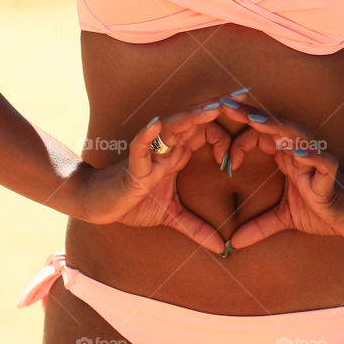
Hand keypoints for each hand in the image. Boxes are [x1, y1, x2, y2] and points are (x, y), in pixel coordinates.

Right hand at [76, 91, 248, 252]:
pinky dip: (147, 135)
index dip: (226, 135)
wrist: (99, 205)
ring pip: (172, 128)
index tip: (239, 153)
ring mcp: (149, 154)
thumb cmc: (133, 202)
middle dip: (217, 107)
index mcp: (177, 154)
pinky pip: (139, 146)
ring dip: (192, 117)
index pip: (206, 132)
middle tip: (244, 95)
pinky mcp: (132, 165)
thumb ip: (197, 228)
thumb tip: (221, 248)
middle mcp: (165, 148)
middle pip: (194, 120)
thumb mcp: (172, 216)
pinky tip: (157, 125)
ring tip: (213, 107)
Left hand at [216, 103, 343, 249]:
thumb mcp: (285, 219)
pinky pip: (323, 162)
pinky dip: (310, 156)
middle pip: (274, 127)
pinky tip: (296, 153)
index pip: (260, 137)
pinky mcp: (332, 178)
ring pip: (297, 137)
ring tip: (255, 121)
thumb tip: (234, 243)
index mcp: (287, 158)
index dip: (239, 140)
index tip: (220, 156)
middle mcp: (300, 154)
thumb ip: (259, 227)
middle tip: (224, 104)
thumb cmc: (323, 211)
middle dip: (250, 115)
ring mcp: (316, 163)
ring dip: (276, 127)